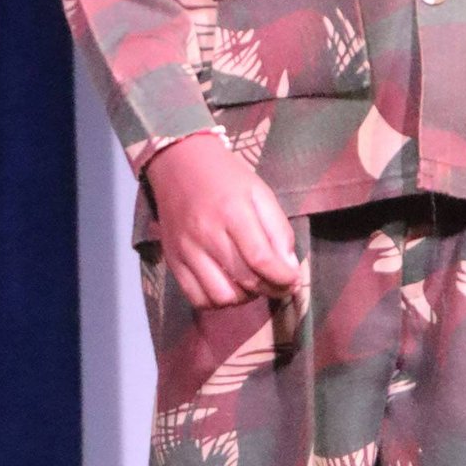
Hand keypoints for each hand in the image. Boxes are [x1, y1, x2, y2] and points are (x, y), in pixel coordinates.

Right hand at [147, 133, 300, 307]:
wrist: (178, 164)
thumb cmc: (226, 178)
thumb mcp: (260, 193)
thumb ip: (278, 230)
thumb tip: (289, 268)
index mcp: (232, 212)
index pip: (261, 260)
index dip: (283, 278)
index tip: (293, 281)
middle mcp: (206, 234)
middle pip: (245, 280)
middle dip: (271, 289)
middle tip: (279, 284)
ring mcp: (186, 250)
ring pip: (221, 297)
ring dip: (244, 298)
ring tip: (251, 283)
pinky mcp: (172, 261)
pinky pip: (197, 298)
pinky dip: (217, 301)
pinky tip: (228, 286)